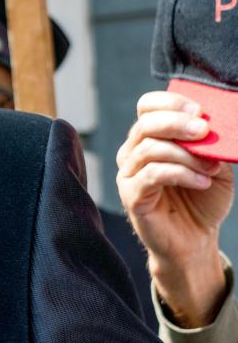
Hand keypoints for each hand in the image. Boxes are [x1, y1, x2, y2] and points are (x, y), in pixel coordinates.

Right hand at [116, 91, 234, 326]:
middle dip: (176, 123)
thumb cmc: (202, 200)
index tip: (200, 111)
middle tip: (204, 130)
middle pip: (144, 124)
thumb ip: (209, 144)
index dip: (170, 102)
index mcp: (150, 138)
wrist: (195, 240)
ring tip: (210, 168)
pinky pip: (151, 175)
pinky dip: (181, 174)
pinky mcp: (131, 196)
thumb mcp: (213, 164)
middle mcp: (132, 152)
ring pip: (149, 149)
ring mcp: (128, 174)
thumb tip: (210, 125)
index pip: (147, 107)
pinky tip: (201, 181)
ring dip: (185, 154)